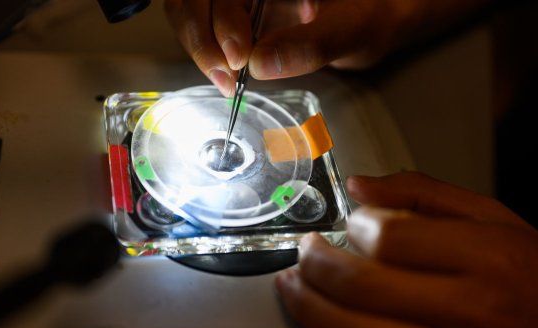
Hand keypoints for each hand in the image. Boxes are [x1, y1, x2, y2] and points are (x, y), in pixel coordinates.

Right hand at [164, 0, 404, 95]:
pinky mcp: (235, 12)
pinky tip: (226, 76)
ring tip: (225, 82)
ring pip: (190, 9)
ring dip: (199, 47)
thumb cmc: (370, 15)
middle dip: (202, 37)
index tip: (239, 58)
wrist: (374, 19)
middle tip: (226, 79)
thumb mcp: (350, 29)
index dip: (222, 18)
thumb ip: (310, 45)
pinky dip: (207, 52)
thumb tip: (260, 64)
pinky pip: (202, 26)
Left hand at [275, 172, 537, 327]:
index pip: (391, 238)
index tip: (351, 225)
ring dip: (310, 306)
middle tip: (305, 251)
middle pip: (362, 286)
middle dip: (316, 264)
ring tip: (293, 285)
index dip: (356, 228)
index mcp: (486, 259)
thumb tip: (359, 185)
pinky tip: (323, 318)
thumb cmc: (528, 274)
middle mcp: (469, 311)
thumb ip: (424, 193)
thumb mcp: (493, 219)